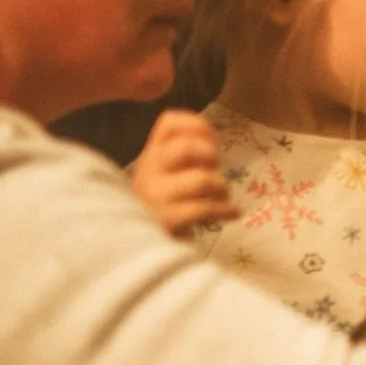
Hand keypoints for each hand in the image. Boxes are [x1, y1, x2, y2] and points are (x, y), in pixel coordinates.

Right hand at [130, 109, 238, 237]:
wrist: (132, 242)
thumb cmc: (159, 203)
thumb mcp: (164, 174)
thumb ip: (185, 157)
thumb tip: (214, 146)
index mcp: (152, 153)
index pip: (168, 123)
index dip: (196, 125)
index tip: (211, 141)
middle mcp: (151, 169)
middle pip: (186, 148)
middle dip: (210, 155)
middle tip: (216, 169)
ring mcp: (157, 194)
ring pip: (200, 179)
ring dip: (221, 187)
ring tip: (224, 195)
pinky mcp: (167, 219)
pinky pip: (204, 208)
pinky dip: (226, 209)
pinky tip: (233, 213)